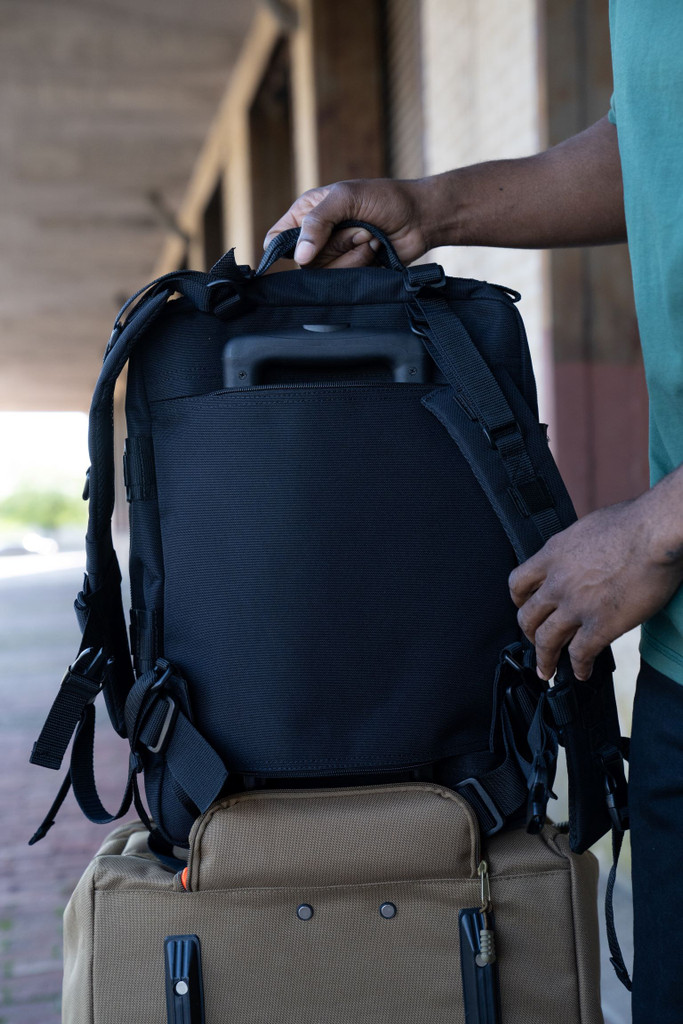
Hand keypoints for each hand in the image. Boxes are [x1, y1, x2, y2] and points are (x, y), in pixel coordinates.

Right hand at [263, 178, 431, 267]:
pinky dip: (362, 263)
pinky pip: (345, 280)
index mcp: (308, 214)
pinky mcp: (351, 271)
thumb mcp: (345, 198)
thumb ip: (317, 221)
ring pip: (326, 275)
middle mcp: (317, 238)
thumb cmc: (384, 198)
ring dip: (352, 254)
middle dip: (335, 245)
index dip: (282, 248)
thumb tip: (299, 256)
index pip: (277, 238)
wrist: (420, 217)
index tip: (301, 251)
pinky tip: (375, 249)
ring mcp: (334, 256)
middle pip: (304, 263)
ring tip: (369, 237)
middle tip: (358, 228)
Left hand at [508, 482, 682, 680]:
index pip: (518, 582)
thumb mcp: (587, 527)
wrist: (655, 531)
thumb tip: (582, 554)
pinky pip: (580, 654)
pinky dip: (579, 667)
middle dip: (529, 634)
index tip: (525, 608)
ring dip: (545, 660)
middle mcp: (557, 582)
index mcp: (552, 555)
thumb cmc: (633, 521)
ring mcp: (576, 605)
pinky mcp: (601, 624)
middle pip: (527, 616)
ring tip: (547, 672)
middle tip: (535, 643)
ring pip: (546, 641)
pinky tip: (582, 673)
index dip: (519, 600)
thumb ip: (576, 548)